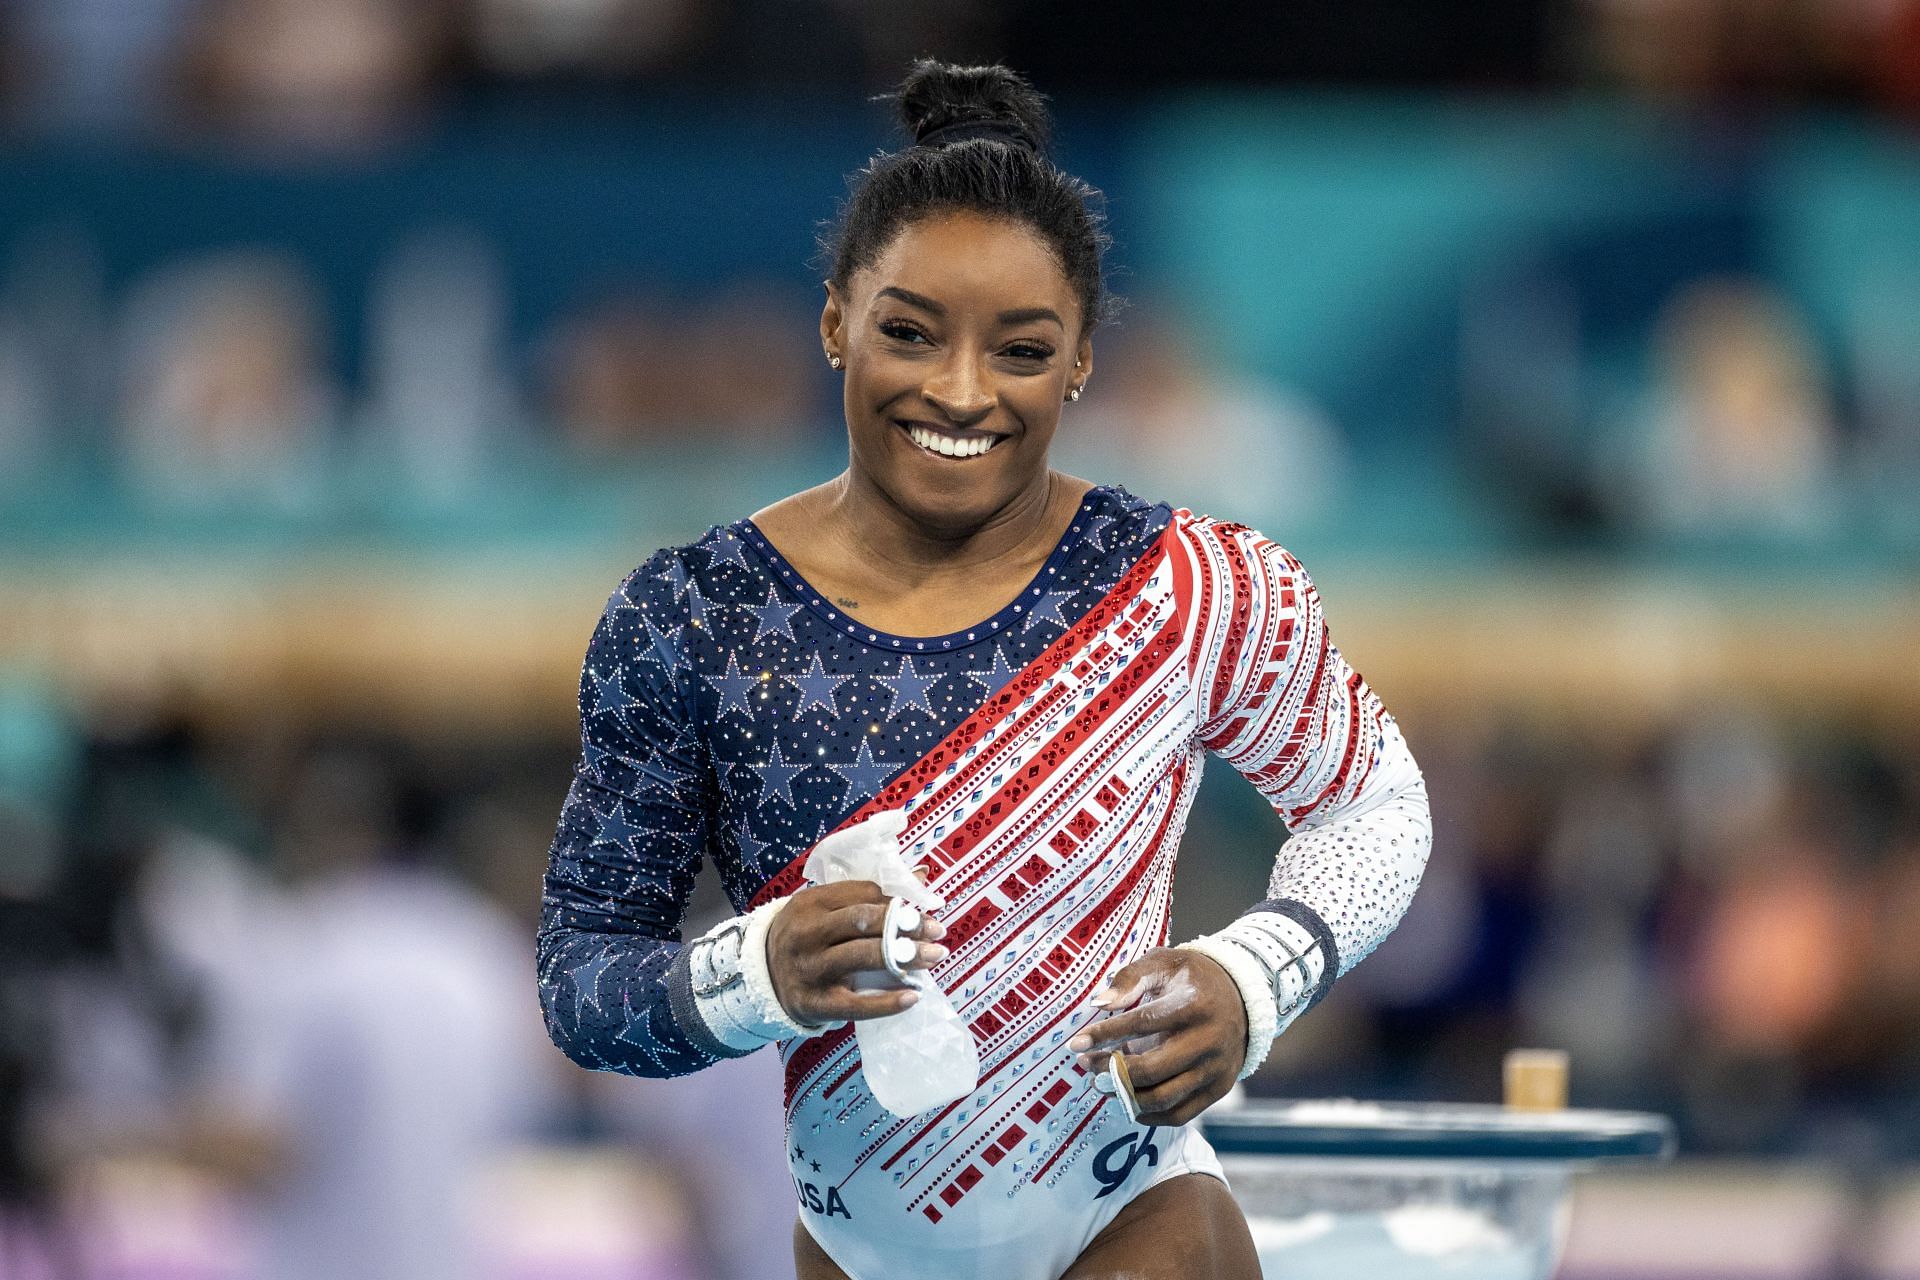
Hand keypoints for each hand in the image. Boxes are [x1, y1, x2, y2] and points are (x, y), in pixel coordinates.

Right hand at [765, 880, 948, 1025]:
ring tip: (934, 956)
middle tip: (937, 931)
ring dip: (905, 957)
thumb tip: (922, 875)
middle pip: (864, 922)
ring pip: (864, 957)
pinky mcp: (815, 1003)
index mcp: (810, 902)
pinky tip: (912, 996)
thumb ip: (866, 895)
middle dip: (905, 925)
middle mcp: (807, 933)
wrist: (763, 977)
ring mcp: (810, 969)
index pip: (862, 894)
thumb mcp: (824, 909)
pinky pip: (856, 1004)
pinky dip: (887, 1002)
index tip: (922, 911)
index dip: (897, 901)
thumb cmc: (807, 938)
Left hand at [1067, 948, 1247, 1126]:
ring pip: (1163, 1098)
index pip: (1142, 1024)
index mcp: (1193, 1006)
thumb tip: (1099, 1004)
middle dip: (1111, 1071)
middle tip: (1087, 1065)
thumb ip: (1129, 979)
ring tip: (1100, 1083)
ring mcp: (1216, 1069)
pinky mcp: (1218, 1089)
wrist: (1242, 996)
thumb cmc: (1193, 978)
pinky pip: (1179, 1114)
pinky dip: (1148, 1114)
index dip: (1105, 1035)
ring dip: (1125, 1095)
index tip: (1076, 1044)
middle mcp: (1209, 1041)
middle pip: (1151, 1069)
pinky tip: (1126, 1100)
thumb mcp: (1164, 963)